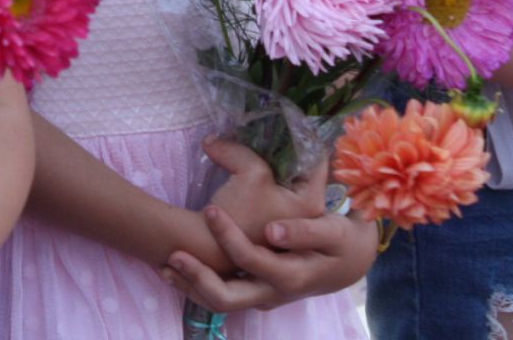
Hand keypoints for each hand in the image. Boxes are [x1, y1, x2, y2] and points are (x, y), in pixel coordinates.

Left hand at [162, 206, 376, 313]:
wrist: (349, 264)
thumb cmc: (340, 242)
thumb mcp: (332, 233)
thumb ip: (305, 231)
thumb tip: (272, 231)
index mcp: (290, 276)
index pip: (250, 259)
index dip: (228, 236)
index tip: (210, 209)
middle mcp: (272, 293)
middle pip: (227, 298)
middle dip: (196, 279)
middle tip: (172, 254)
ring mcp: (261, 297)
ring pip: (219, 303)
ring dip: (190, 287)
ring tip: (163, 266)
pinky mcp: (254, 293)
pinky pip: (220, 297)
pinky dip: (196, 287)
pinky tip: (175, 272)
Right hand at [202, 138, 327, 245]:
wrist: (211, 246)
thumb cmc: (239, 211)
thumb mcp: (249, 173)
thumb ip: (240, 150)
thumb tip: (213, 139)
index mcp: (311, 204)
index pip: (317, 161)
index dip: (304, 138)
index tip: (290, 120)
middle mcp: (306, 215)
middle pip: (301, 171)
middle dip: (285, 150)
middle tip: (271, 130)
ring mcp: (289, 223)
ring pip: (285, 182)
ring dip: (270, 164)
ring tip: (257, 145)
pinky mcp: (271, 225)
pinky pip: (272, 193)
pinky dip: (262, 178)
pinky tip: (248, 166)